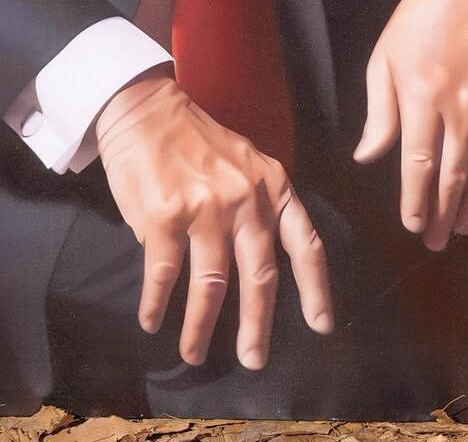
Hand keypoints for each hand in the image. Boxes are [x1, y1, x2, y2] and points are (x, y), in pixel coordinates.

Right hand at [94, 71, 332, 370]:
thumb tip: (264, 267)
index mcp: (272, 185)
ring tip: (194, 354)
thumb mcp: (246, 162)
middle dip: (257, 326)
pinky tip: (151, 321)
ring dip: (200, 329)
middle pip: (260, 277)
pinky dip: (156, 305)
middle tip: (254, 360)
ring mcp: (205, 208)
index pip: (304, 243)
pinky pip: (163, 276)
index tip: (322, 327)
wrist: (145, 108)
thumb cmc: (196, 139)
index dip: (315, 289)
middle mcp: (245, 199)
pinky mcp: (164, 217)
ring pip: (211, 287)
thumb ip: (261, 205)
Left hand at [353, 0, 467, 250]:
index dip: (416, 201)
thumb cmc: (418, 23)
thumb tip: (366, 157)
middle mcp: (462, 108)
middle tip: (436, 242)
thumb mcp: (384, 59)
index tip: (412, 225)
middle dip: (443, 215)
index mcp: (424, 96)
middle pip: (453, 177)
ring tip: (460, 227)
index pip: (420, 165)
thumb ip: (378, 113)